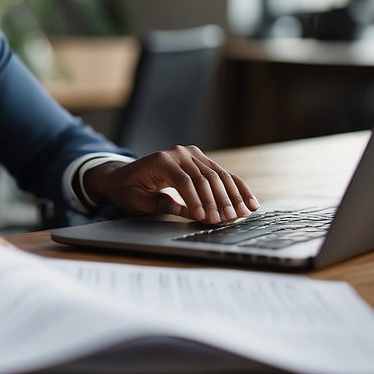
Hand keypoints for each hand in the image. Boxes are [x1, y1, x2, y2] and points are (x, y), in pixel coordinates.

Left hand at [84, 146, 258, 224]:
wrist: (124, 175)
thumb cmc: (128, 190)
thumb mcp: (138, 201)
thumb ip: (162, 205)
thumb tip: (191, 213)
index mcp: (161, 160)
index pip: (184, 181)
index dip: (197, 200)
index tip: (206, 218)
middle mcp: (179, 153)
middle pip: (205, 177)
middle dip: (218, 201)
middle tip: (227, 220)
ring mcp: (192, 154)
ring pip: (218, 175)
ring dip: (232, 196)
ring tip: (242, 214)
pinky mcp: (201, 159)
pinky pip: (223, 174)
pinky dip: (237, 188)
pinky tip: (250, 202)